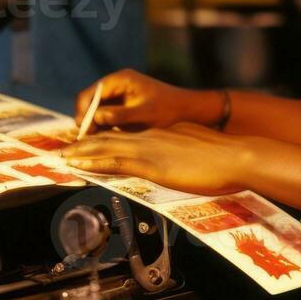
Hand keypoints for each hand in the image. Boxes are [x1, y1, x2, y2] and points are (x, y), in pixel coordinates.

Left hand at [61, 123, 246, 195]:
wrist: (237, 155)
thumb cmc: (225, 158)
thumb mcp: (198, 150)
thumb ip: (183, 154)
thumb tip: (180, 163)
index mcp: (162, 133)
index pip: (126, 135)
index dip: (104, 139)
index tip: (88, 144)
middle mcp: (150, 137)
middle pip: (110, 138)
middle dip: (85, 144)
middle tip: (66, 149)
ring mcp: (149, 149)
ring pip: (106, 147)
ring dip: (82, 153)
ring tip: (63, 156)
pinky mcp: (151, 164)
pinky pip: (115, 162)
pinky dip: (93, 163)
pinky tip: (79, 165)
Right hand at [74, 69, 220, 133]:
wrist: (187, 111)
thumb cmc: (168, 110)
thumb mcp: (144, 114)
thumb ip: (119, 115)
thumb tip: (96, 118)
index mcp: (120, 79)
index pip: (91, 93)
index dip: (83, 111)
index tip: (84, 130)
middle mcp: (117, 84)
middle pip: (90, 101)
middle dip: (87, 119)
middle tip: (87, 139)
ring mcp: (119, 95)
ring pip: (96, 109)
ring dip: (94, 124)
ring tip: (95, 141)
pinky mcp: (122, 106)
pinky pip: (106, 115)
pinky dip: (102, 126)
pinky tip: (105, 139)